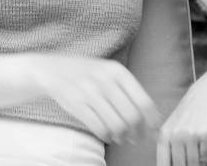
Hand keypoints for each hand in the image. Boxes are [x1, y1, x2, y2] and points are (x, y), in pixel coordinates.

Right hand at [29, 54, 161, 143]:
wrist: (53, 70)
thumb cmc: (87, 73)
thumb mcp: (109, 72)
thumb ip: (129, 91)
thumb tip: (154, 118)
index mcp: (117, 71)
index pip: (143, 101)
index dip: (151, 121)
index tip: (152, 130)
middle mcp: (105, 80)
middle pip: (132, 117)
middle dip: (137, 133)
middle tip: (136, 138)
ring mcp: (90, 92)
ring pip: (117, 126)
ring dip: (122, 137)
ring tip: (121, 137)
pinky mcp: (77, 105)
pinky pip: (100, 129)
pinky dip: (107, 137)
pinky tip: (107, 135)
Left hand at [156, 77, 206, 165]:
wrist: (203, 94)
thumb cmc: (187, 112)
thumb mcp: (172, 126)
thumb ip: (169, 146)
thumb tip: (170, 165)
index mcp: (165, 134)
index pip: (163, 162)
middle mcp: (176, 134)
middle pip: (180, 165)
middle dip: (186, 165)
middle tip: (189, 160)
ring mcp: (191, 134)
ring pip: (194, 162)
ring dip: (197, 161)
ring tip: (197, 149)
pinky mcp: (206, 134)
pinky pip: (206, 155)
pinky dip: (206, 153)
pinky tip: (204, 142)